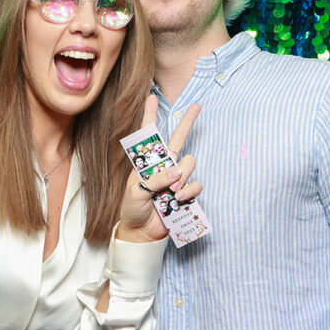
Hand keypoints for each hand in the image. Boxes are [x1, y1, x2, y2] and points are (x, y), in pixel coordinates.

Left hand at [115, 96, 201, 243]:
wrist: (141, 231)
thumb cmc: (133, 208)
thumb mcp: (136, 191)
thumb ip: (155, 179)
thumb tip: (176, 171)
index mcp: (148, 162)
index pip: (150, 135)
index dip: (150, 116)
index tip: (151, 98)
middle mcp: (165, 166)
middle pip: (179, 138)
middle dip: (188, 121)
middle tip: (196, 105)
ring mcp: (177, 178)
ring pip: (190, 162)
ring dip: (182, 175)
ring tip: (171, 190)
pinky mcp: (187, 192)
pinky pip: (196, 184)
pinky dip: (189, 190)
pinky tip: (179, 198)